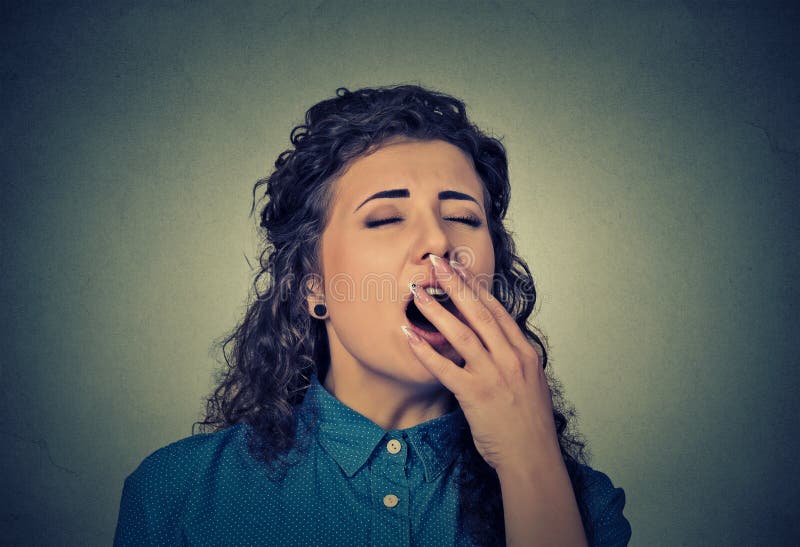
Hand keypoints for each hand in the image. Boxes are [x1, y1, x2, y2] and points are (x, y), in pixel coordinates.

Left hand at [402, 254, 560, 473]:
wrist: (532, 456)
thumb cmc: (528, 422)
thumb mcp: (529, 381)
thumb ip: (512, 357)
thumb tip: (493, 338)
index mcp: (523, 352)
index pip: (496, 310)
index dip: (475, 286)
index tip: (459, 268)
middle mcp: (510, 358)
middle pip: (478, 312)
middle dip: (455, 284)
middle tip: (436, 263)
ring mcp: (493, 375)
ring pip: (461, 333)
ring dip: (436, 310)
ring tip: (417, 293)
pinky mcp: (475, 395)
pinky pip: (445, 367)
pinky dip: (425, 350)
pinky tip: (409, 336)